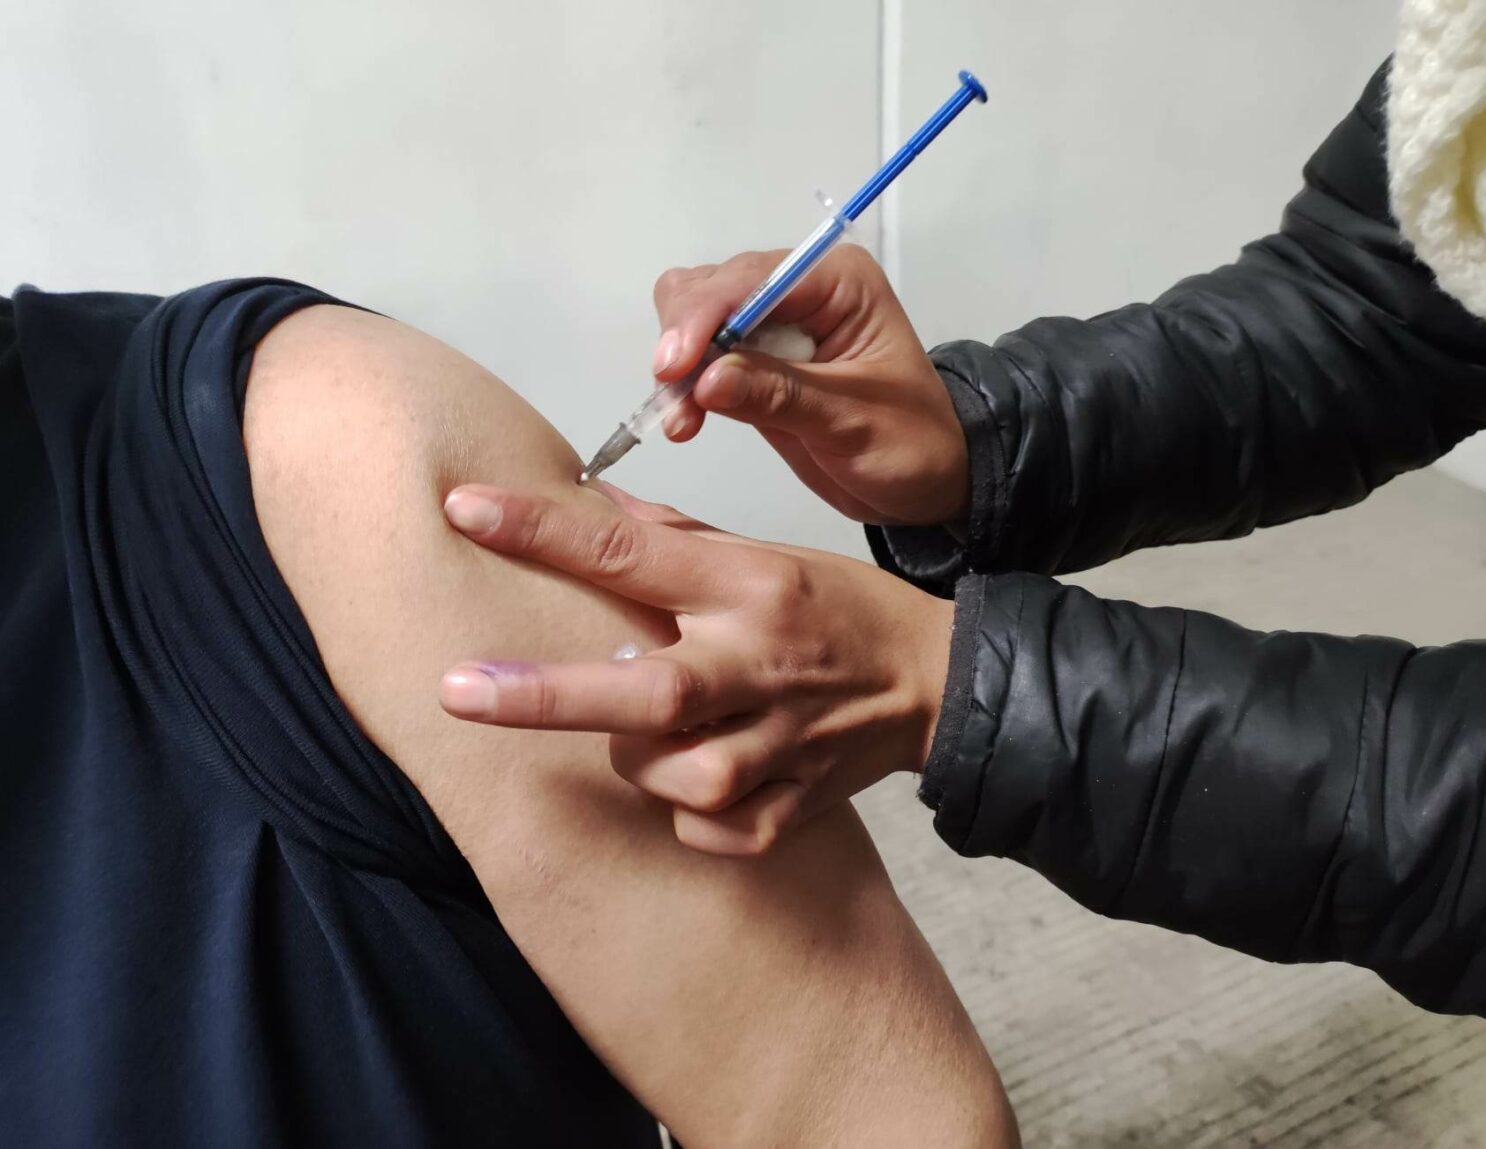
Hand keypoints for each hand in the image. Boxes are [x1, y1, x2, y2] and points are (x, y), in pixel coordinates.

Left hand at [437, 483, 954, 854]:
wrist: (934, 681)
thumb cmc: (840, 611)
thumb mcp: (765, 554)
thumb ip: (672, 537)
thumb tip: (586, 506)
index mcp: (749, 586)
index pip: (630, 554)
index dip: (542, 531)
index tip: (467, 510)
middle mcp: (761, 663)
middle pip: (645, 692)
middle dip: (545, 696)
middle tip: (456, 692)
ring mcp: (784, 742)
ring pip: (676, 774)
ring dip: (642, 758)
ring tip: (655, 733)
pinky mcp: (795, 805)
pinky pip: (711, 826)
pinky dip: (688, 811)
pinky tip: (695, 780)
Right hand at [651, 245, 969, 525]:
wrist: (927, 481)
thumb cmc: (910, 444)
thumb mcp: (851, 422)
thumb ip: (780, 396)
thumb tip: (707, 381)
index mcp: (838, 281)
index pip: (754, 279)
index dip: (706, 316)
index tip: (674, 367)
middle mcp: (799, 289)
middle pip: (711, 286)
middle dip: (686, 339)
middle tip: (676, 397)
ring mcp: (773, 323)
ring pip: (694, 316)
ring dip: (679, 366)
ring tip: (682, 419)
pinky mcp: (754, 360)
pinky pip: (702, 358)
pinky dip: (685, 386)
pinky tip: (686, 421)